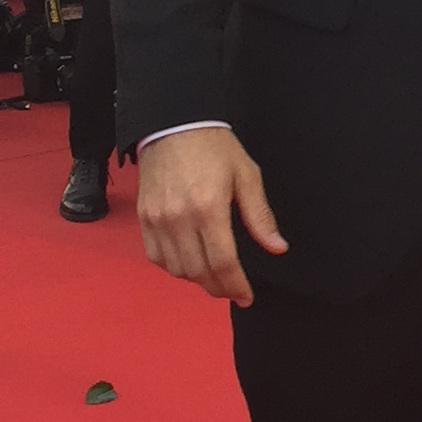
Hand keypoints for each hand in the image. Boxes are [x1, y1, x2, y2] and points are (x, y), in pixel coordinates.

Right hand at [136, 126, 284, 305]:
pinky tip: (190, 263)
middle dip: (219, 288)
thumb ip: (260, 216)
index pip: (223, 262)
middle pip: (199, 272)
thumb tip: (277, 247)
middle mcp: (179, 218)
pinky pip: (156, 257)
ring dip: (197, 280)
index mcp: (208, 208)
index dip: (236, 286)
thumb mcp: (247, 175)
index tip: (246, 297)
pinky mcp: (144, 218)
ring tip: (215, 278)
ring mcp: (157, 220)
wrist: (173, 124)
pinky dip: (174, 268)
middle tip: (233, 291)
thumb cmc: (215, 147)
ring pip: (176, 269)